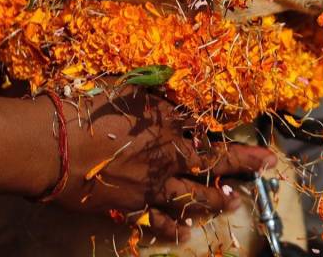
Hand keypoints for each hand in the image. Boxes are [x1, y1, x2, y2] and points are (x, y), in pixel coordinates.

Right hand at [32, 88, 275, 240]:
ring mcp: (154, 184)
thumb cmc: (84, 110)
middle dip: (244, 163)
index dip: (229, 132)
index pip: (205, 127)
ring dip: (217, 198)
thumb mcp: (122, 89)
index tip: (248, 135)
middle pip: (214, 160)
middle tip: (268, 166)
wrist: (54, 147)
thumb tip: (165, 94)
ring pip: (195, 194)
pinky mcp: (134, 206)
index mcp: (167, 121)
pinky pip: (162, 220)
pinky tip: (189, 234)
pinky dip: (176, 228)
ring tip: (233, 202)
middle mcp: (168, 154)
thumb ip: (149, 95)